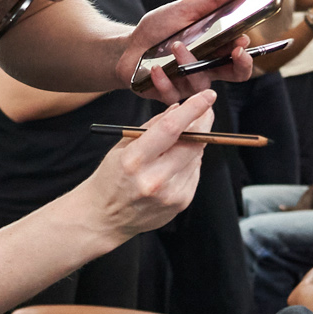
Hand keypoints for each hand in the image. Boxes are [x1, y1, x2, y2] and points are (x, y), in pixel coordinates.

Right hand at [81, 88, 214, 236]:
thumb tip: (178, 109)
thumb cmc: (111, 178)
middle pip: (192, 143)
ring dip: (195, 143)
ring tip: (178, 143)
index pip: (170, 129)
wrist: (105, 217)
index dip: (193, 109)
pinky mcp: (181, 202)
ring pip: (196, 157)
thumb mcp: (123, 146)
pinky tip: (174, 164)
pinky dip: (190, 161)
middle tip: (206, 110)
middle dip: (203, 123)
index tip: (207, 96)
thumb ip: (152, 126)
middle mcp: (154, 179)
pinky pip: (194, 172)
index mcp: (134, 160)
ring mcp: (170, 194)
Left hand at [123, 0, 256, 101]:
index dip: (246, 55)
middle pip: (235, 75)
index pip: (239, 58)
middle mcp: (206, 69)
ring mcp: (188, 83)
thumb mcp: (186, 9)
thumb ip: (214, 1)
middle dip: (240, 66)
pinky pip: (174, 94)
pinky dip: (164, 80)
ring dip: (190, 62)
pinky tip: (155, 68)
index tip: (242, 42)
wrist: (128, 44)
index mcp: (214, 50)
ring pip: (201, 82)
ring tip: (175, 45)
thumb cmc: (160, 28)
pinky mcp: (169, 94)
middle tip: (236, 52)